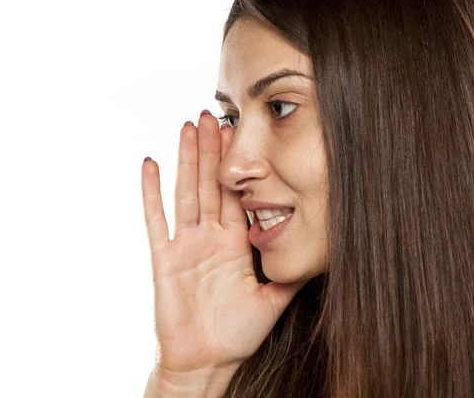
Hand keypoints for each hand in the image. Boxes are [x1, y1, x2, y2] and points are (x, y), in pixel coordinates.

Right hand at [141, 111, 307, 372]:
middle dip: (211, 150)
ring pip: (186, 192)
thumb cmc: (237, 333)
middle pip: (210, 183)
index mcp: (235, 242)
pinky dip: (151, 193)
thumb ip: (293, 274)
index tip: (239, 133)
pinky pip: (157, 220)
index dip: (237, 164)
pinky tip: (150, 164)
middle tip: (212, 115)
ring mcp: (186, 245)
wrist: (208, 360)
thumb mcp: (274, 299)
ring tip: (188, 127)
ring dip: (187, 159)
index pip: (236, 193)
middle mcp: (210, 237)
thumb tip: (323, 254)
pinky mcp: (165, 258)